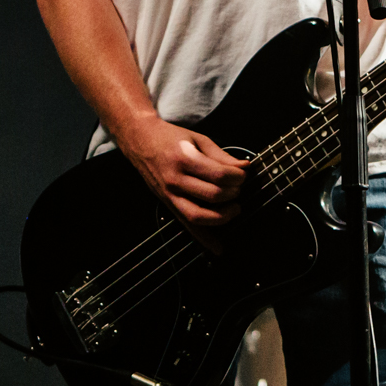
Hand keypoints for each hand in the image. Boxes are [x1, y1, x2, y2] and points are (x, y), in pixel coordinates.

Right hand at [115, 117, 248, 231]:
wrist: (140, 140)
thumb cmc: (170, 138)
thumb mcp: (198, 139)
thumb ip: (222, 156)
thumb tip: (244, 168)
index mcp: (185, 158)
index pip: (219, 175)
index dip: (238, 178)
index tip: (243, 175)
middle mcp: (175, 179)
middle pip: (212, 195)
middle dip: (233, 194)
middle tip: (239, 188)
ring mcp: (170, 194)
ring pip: (199, 215)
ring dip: (223, 217)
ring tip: (234, 209)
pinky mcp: (167, 204)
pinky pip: (186, 225)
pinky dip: (203, 238)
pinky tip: (217, 247)